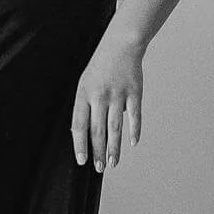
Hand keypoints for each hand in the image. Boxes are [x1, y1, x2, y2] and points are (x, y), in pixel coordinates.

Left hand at [70, 28, 143, 170]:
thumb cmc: (100, 67)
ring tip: (113, 163)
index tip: (82, 161)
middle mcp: (99, 95)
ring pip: (115, 128)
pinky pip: (134, 116)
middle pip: (98, 130)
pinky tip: (132, 143)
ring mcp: (118, 94)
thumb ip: (85, 107)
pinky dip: (134, 131)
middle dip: (98, 152)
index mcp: (84, 94)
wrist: (121, 45)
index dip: (80, 145)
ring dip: (114, 148)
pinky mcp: (134, 92)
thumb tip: (85, 133)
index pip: (79, 125)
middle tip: (99, 169)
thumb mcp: (85, 83)